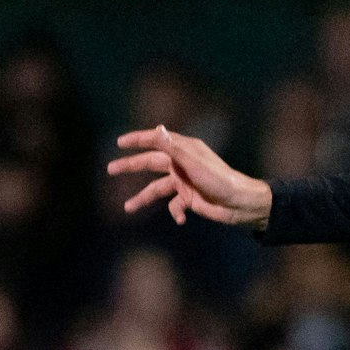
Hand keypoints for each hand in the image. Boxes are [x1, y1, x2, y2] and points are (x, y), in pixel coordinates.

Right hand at [107, 126, 272, 227]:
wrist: (240, 204)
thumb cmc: (220, 180)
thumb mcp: (194, 163)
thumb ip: (173, 148)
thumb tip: (157, 130)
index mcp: (184, 150)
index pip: (155, 141)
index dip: (137, 140)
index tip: (119, 143)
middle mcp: (181, 164)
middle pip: (150, 164)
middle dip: (130, 167)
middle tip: (110, 169)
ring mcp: (184, 182)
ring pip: (157, 189)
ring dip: (143, 198)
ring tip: (127, 207)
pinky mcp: (189, 199)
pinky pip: (175, 206)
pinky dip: (175, 213)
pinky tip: (182, 218)